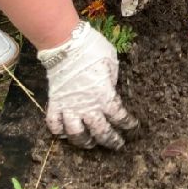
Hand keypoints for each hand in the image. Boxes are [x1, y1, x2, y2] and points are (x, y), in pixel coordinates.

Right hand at [38, 22, 138, 150]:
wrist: (65, 43)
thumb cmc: (92, 49)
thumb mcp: (111, 62)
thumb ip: (111, 80)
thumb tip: (110, 87)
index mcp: (104, 95)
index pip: (119, 116)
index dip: (128, 124)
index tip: (134, 128)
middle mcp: (87, 106)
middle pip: (101, 132)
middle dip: (111, 141)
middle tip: (118, 145)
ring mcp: (69, 107)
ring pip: (77, 134)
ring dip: (85, 142)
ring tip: (90, 143)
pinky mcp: (55, 103)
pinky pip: (54, 124)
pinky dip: (59, 132)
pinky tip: (65, 133)